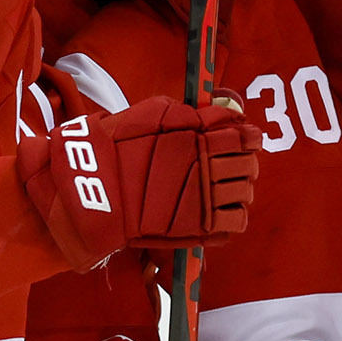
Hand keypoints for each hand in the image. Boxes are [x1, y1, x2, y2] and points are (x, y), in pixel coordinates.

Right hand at [17, 92, 258, 268]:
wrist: (93, 187)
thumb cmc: (117, 146)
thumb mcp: (152, 114)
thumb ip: (191, 113)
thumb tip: (225, 113)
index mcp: (197, 138)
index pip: (242, 138)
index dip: (249, 138)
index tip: (247, 138)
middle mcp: (205, 169)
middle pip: (248, 166)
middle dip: (246, 163)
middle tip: (235, 163)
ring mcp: (203, 200)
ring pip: (245, 194)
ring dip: (240, 188)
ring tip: (226, 186)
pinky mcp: (198, 227)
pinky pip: (235, 222)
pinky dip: (233, 214)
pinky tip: (221, 208)